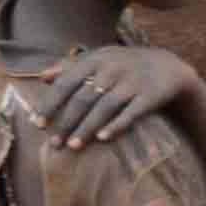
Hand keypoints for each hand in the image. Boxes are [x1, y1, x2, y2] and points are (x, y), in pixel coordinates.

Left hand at [32, 43, 205, 148]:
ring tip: (73, 146)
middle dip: (66, 121)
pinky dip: (116, 125)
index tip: (37, 123)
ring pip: (104, 107)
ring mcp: (132, 82)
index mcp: (97, 59)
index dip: (51, 103)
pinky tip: (103, 139)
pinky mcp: (149, 96)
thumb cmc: (125, 66)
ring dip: (87, 127)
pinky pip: (131, 113)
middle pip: (84, 97)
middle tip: (53, 143)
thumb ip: (72, 66)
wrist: (168, 66)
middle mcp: (113, 68)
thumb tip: (43, 77)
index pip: (67, 82)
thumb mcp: (100, 59)